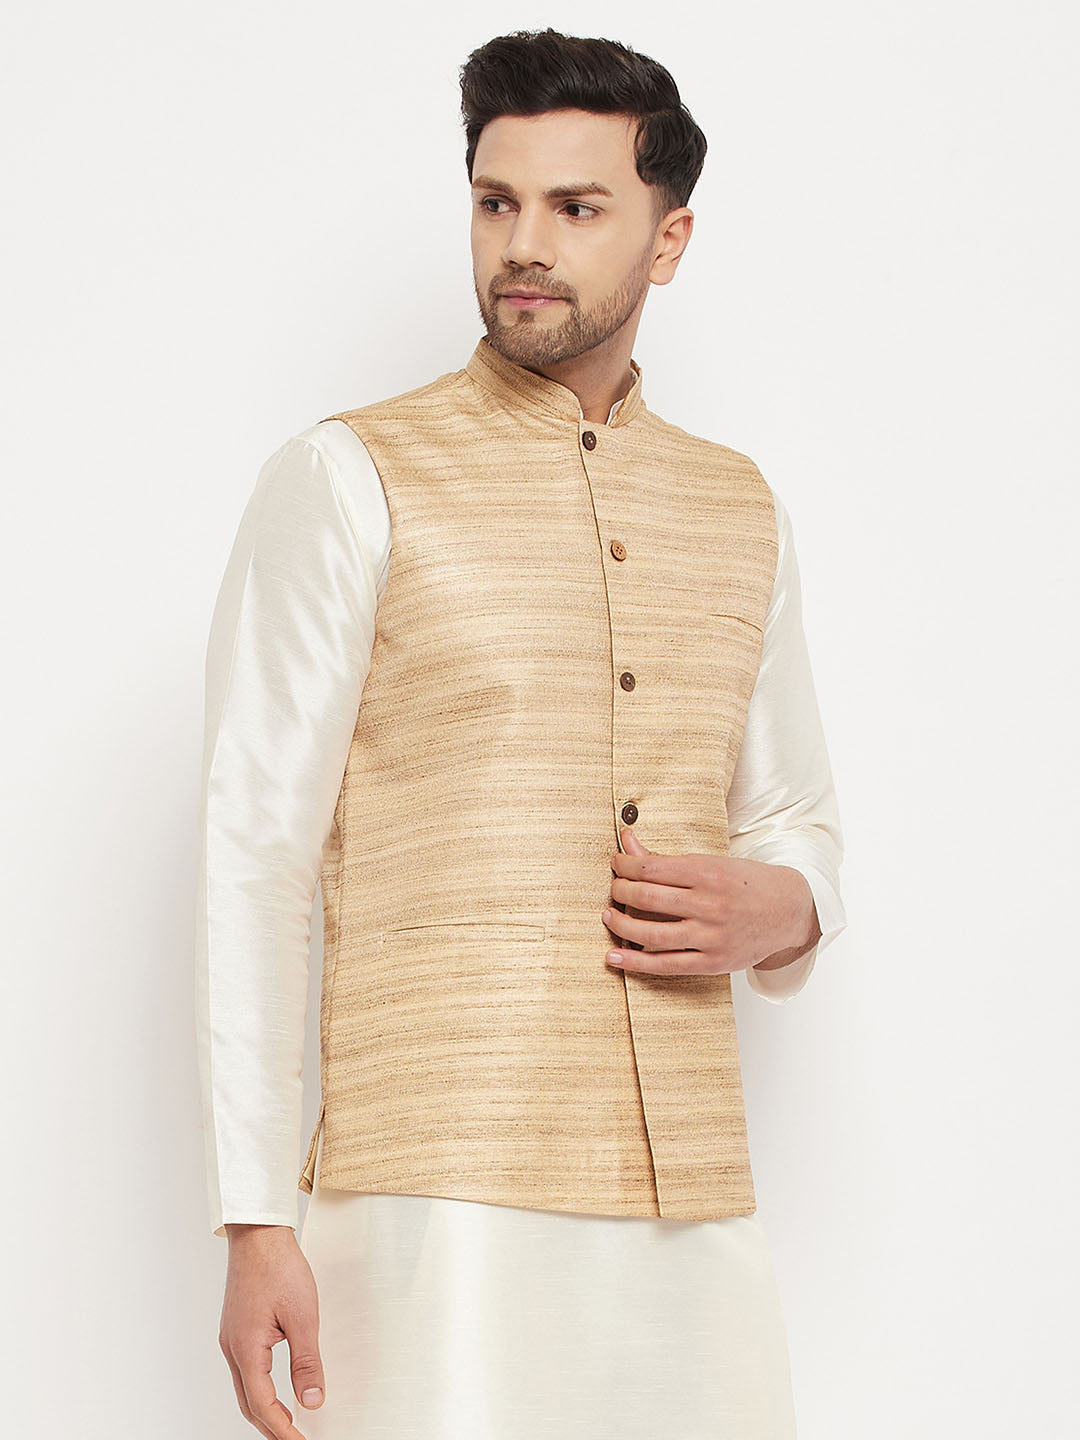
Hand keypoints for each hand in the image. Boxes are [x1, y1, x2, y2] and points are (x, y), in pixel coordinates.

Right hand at [219, 1224, 325, 1438]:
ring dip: (264, 1409)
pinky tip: (275, 1389)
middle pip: (248, 1403)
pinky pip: (245, 1369)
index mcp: (246, 1348)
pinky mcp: (236, 1328)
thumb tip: (313, 1400)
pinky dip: (259, 1388)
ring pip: (245, 1387)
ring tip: (289, 1423)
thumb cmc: (278, 1266)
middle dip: (271, 1426)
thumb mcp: (303, 1316)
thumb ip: (307, 1362)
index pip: (263, 1405)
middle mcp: (232, 1347)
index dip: (282, 1430)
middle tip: (295, 1439)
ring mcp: (231, 1338)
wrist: (258, 1233)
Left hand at [603, 826, 819, 976]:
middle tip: (613, 889)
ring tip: (609, 917)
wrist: (789, 911)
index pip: (651, 868)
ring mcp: (711, 936)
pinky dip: (635, 963)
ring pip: (650, 933)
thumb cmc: (747, 883)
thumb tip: (627, 842)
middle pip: (647, 898)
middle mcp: (709, 904)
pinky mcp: (712, 962)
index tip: (616, 864)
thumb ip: (666, 859)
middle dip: (620, 892)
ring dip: (620, 925)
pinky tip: (615, 958)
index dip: (624, 866)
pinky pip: (666, 965)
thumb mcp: (711, 862)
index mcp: (708, 873)